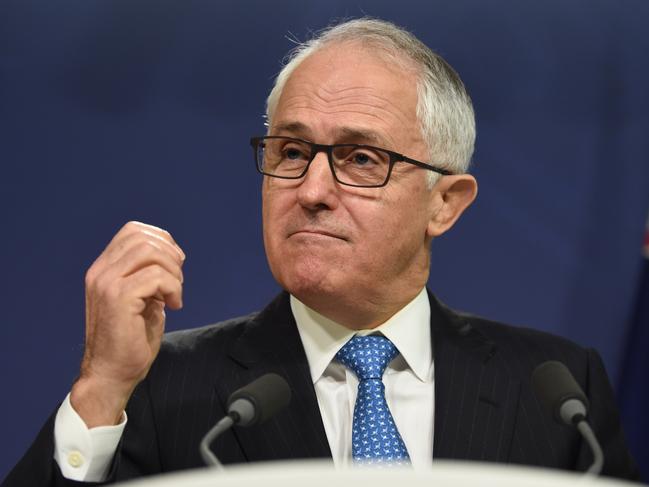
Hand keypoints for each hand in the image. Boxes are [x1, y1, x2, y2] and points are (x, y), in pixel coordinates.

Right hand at [70, 221, 184, 426]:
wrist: (111, 374)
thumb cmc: (130, 340)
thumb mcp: (141, 298)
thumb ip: (148, 274)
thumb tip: (172, 256)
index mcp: (103, 269)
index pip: (132, 231)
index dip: (162, 240)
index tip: (175, 263)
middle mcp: (100, 272)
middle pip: (144, 238)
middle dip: (171, 256)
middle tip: (177, 282)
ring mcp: (107, 284)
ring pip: (151, 252)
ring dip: (173, 272)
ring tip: (174, 294)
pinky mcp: (118, 298)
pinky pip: (157, 277)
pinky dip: (173, 288)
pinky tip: (173, 306)